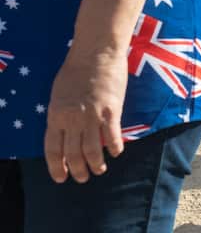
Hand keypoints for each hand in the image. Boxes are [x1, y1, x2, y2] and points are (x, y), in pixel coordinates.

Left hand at [44, 48, 127, 182]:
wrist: (95, 53)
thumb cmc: (75, 70)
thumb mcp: (58, 95)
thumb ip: (61, 115)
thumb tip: (65, 132)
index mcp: (56, 116)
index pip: (52, 150)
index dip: (56, 167)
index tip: (60, 178)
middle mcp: (72, 120)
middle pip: (73, 154)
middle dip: (77, 170)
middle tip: (82, 178)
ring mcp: (92, 116)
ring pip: (93, 150)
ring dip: (96, 164)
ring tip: (99, 170)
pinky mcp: (111, 111)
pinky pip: (113, 136)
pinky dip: (115, 148)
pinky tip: (116, 152)